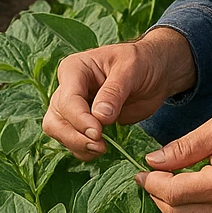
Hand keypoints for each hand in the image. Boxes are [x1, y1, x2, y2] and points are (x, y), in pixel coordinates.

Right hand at [41, 27, 195, 160]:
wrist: (156, 71)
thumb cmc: (142, 62)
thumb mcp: (131, 69)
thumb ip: (114, 92)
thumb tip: (100, 117)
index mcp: (75, 69)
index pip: (67, 100)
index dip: (80, 119)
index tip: (98, 132)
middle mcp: (69, 88)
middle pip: (55, 120)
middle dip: (74, 136)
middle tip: (99, 145)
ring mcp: (74, 107)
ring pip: (60, 133)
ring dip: (78, 145)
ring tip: (103, 148)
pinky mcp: (84, 122)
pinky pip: (74, 141)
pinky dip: (84, 150)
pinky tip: (102, 148)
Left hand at [135, 113, 211, 212]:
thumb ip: (185, 146)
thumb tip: (153, 160)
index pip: (173, 193)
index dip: (151, 182)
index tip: (140, 170)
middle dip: (156, 194)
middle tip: (150, 174)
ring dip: (170, 205)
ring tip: (166, 181)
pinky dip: (187, 212)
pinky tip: (187, 191)